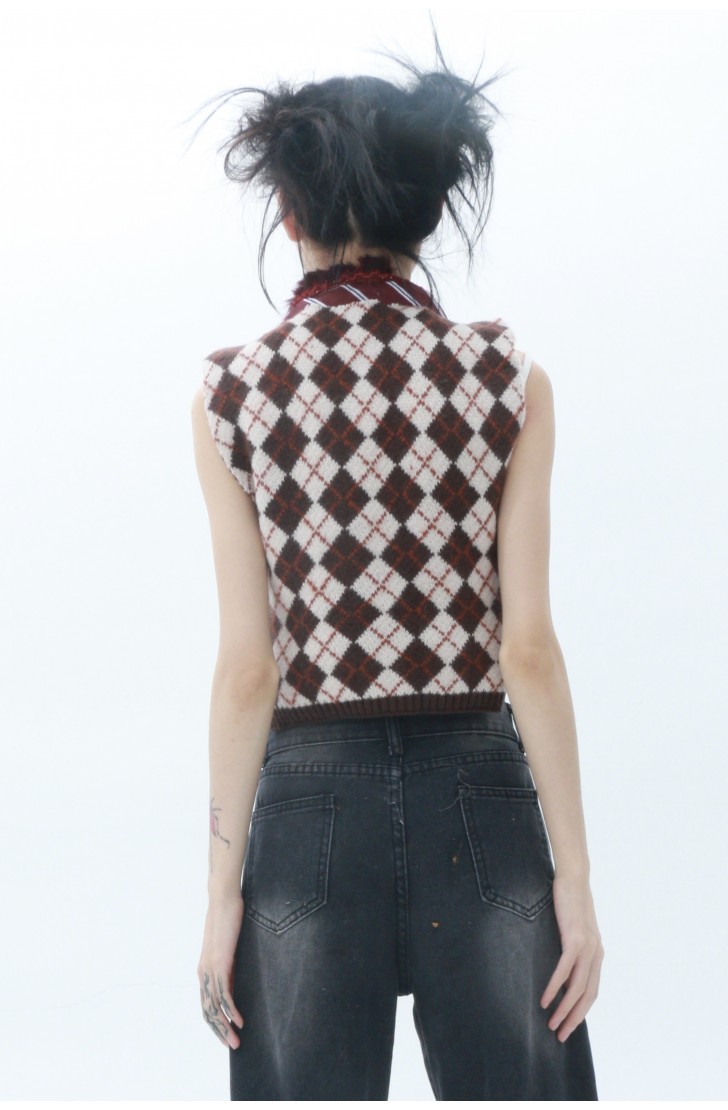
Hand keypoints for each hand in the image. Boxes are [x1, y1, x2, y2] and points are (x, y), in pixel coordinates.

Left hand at [198, 893, 245, 1048]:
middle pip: (208, 1011)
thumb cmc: (227, 919)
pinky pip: (224, 993)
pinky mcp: (220, 963)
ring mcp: (210, 969)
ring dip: (226, 1026)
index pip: (206, 1005)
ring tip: (237, 1040)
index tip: (227, 1036)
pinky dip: (231, 1010)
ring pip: (215, 1006)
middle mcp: (203, 973)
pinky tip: (240, 1020)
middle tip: (233, 1046)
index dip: (215, 1023)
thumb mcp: (228, 947)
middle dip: (220, 1031)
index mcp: (204, 970)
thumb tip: (237, 977)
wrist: (223, 900)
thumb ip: (230, 963)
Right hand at [540, 872, 603, 1042]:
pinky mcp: (576, 939)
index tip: (567, 1028)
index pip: (591, 992)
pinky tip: (546, 1000)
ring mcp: (588, 947)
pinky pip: (565, 970)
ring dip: (564, 1009)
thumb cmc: (570, 902)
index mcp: (597, 954)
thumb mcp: (574, 930)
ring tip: (551, 1024)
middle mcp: (596, 954)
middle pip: (587, 996)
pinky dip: (555, 988)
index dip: (580, 1013)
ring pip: (577, 988)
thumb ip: (572, 949)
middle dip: (573, 1019)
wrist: (574, 878)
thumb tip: (560, 970)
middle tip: (559, 1036)